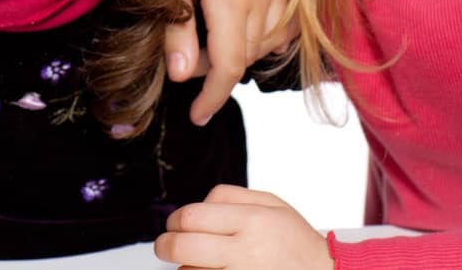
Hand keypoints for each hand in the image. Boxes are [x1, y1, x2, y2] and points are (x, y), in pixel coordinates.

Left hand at [155, 185, 332, 269]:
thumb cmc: (297, 243)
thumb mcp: (273, 205)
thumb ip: (231, 198)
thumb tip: (196, 204)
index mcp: (252, 221)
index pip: (192, 216)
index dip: (175, 220)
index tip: (174, 224)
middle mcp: (246, 251)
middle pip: (182, 246)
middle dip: (164, 245)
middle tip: (165, 246)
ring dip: (185, 267)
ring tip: (198, 263)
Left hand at [163, 0, 294, 122]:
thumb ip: (176, 29)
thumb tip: (181, 77)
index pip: (226, 67)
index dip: (212, 98)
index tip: (198, 115)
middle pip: (245, 56)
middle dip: (218, 71)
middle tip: (194, 72)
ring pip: (268, 40)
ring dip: (242, 51)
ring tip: (216, 45)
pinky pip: (288, 18)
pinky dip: (270, 32)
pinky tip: (252, 26)